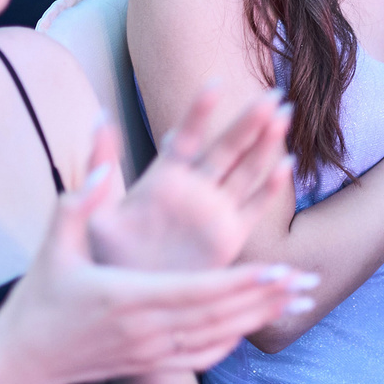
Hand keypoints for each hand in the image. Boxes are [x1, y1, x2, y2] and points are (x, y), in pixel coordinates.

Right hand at [0, 157, 310, 382]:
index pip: (199, 293)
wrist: (25, 358)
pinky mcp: (151, 364)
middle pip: (220, 316)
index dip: (243, 284)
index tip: (280, 268)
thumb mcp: (53, 245)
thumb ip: (78, 201)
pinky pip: (202, 356)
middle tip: (306, 281)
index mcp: (128, 298)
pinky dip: (232, 338)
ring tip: (296, 301)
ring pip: (218, 336)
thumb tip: (101, 163)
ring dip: (259, 317)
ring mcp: (151, 352)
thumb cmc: (40, 297)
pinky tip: (252, 323)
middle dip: (266, 298)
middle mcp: (146, 330)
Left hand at [89, 86, 293, 271]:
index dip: (201, 111)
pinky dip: (270, 188)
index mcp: (164, 177)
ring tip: (283, 115)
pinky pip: (254, 207)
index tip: (215, 83)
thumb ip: (100, 163)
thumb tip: (100, 115)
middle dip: (249, 121)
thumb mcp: (97, 209)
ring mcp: (215, 210)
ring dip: (266, 144)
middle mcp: (195, 188)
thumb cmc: (110, 256)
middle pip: (226, 148)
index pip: (186, 136)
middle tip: (273, 94)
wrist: (133, 299)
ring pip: (246, 170)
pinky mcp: (230, 236)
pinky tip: (285, 165)